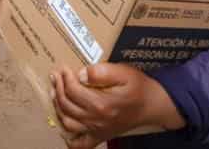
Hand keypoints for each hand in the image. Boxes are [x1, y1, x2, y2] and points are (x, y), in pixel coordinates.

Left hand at [51, 64, 183, 147]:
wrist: (153, 105)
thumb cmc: (139, 87)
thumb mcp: (124, 72)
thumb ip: (101, 72)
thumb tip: (80, 74)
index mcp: (102, 104)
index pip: (73, 90)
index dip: (65, 78)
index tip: (63, 68)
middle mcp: (97, 120)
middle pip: (67, 105)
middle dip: (58, 88)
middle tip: (56, 76)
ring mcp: (98, 130)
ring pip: (68, 122)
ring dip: (58, 107)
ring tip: (55, 92)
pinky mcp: (100, 136)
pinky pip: (80, 144)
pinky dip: (68, 138)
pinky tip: (63, 124)